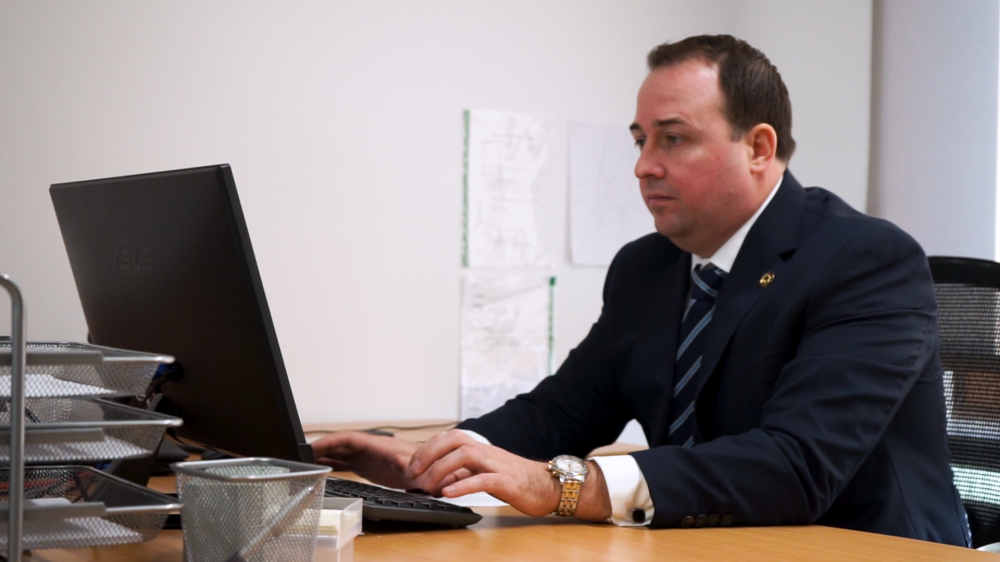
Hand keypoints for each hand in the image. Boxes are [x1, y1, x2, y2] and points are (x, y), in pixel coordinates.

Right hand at [311, 431, 417, 489]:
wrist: (429, 472)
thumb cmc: (423, 466)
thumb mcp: (415, 465)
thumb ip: (407, 464)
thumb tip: (401, 463)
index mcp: (377, 446)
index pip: (348, 439)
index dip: (329, 441)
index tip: (313, 446)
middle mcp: (369, 450)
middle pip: (340, 445)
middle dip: (321, 447)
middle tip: (301, 453)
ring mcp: (367, 458)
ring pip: (340, 453)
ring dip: (324, 455)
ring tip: (307, 459)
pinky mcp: (368, 467)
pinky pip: (345, 463)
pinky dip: (332, 464)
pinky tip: (323, 467)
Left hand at [406, 429, 564, 516]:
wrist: (548, 485)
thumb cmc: (515, 479)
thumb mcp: (486, 470)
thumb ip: (465, 469)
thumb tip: (437, 476)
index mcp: (480, 449)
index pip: (449, 438)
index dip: (427, 448)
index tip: (412, 464)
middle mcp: (486, 451)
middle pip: (453, 440)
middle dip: (428, 453)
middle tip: (412, 471)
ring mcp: (496, 465)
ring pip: (464, 455)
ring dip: (441, 469)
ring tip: (427, 485)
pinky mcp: (506, 481)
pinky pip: (482, 479)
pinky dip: (462, 485)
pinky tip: (448, 493)